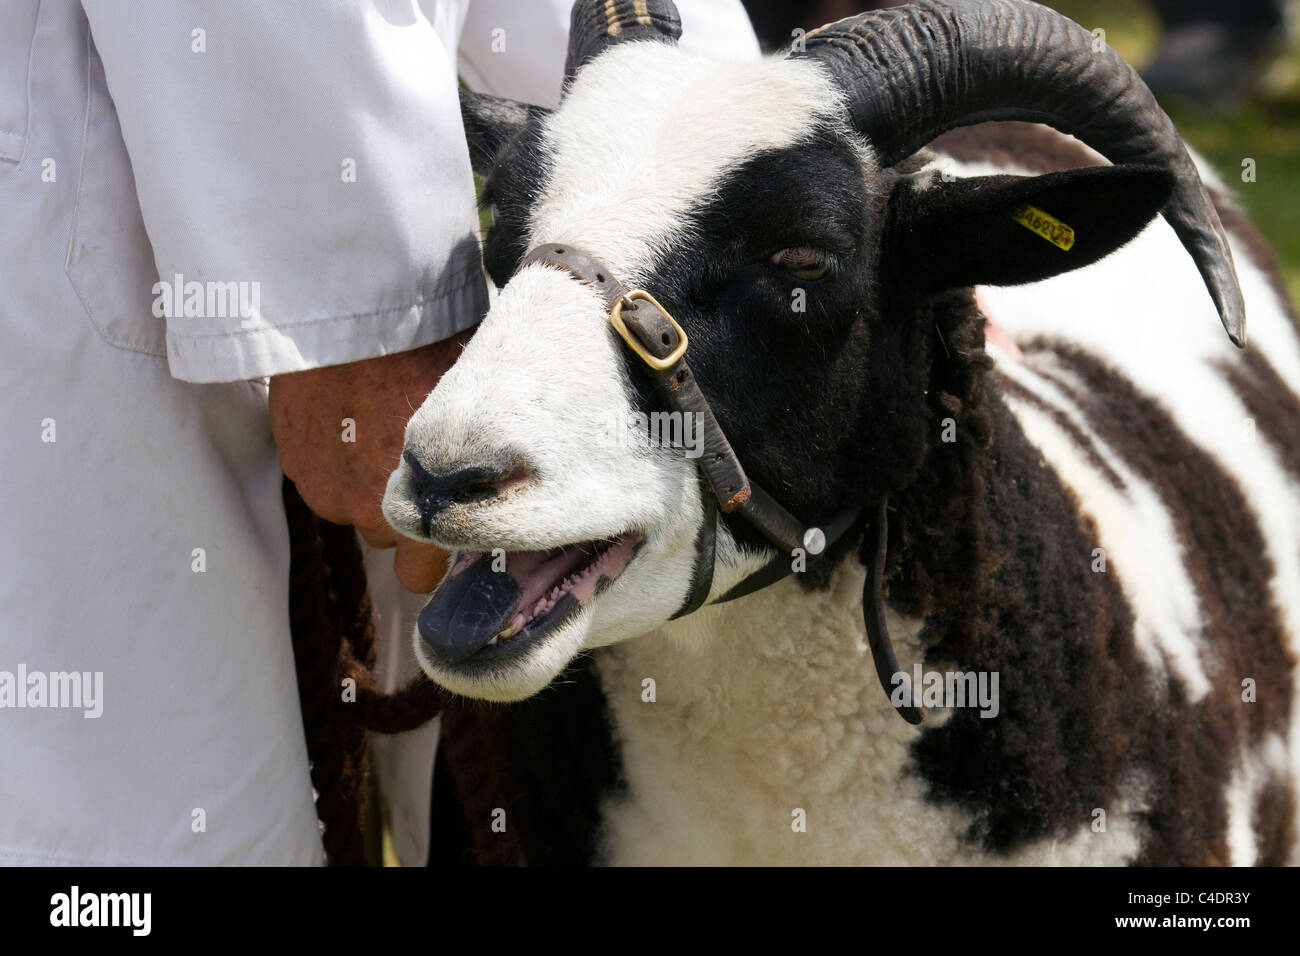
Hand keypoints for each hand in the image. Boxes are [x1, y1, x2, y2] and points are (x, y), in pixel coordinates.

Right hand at [269, 331, 471, 592]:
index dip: (431, 552)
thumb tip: (496, 478)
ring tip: (375, 427)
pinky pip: (320, 476)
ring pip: (349, 508)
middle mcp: (372, 513)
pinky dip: (330, 455)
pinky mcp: (295, 462)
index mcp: (427, 509)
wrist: (359, 306)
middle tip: (411, 456)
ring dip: (359, 483)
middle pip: (386, 538)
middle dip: (397, 510)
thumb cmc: (433, 350)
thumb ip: (476, 462)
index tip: (443, 525)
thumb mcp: (476, 411)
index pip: (419, 575)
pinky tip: (346, 414)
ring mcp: (327, 490)